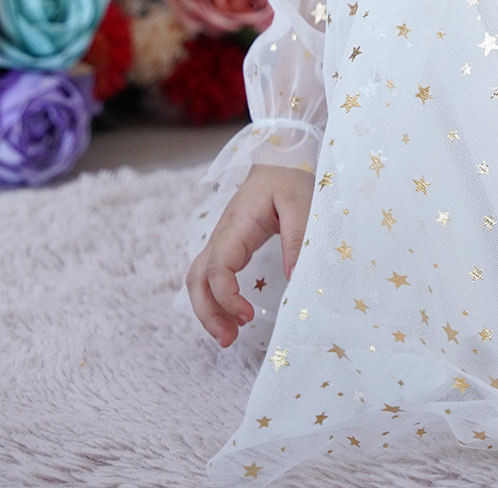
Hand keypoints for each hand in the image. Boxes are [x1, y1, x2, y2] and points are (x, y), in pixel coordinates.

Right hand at [186, 163, 314, 345]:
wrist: (281, 156)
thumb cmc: (290, 177)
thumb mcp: (301, 204)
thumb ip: (296, 239)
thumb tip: (293, 280)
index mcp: (237, 225)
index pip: (217, 268)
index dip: (226, 297)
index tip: (248, 315)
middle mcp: (222, 235)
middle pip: (196, 279)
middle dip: (207, 313)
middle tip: (229, 340)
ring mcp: (222, 240)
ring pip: (198, 280)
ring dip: (207, 310)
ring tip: (229, 337)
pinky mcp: (229, 245)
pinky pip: (211, 276)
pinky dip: (215, 299)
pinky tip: (232, 315)